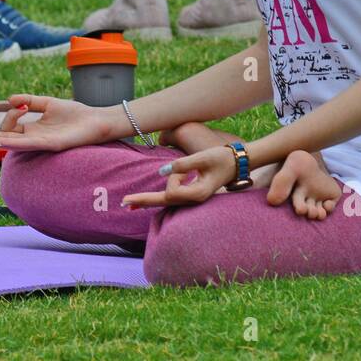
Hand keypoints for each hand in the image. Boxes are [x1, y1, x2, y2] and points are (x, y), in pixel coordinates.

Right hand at [0, 94, 113, 152]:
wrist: (96, 121)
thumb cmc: (75, 114)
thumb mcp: (49, 103)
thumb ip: (30, 100)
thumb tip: (9, 99)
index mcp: (33, 129)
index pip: (11, 126)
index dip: (9, 115)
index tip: (19, 104)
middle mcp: (34, 138)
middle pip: (6, 138)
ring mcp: (40, 143)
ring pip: (13, 144)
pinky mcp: (49, 145)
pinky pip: (28, 144)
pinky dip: (13, 142)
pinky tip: (1, 140)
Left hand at [120, 145, 238, 209]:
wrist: (238, 162)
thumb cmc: (222, 157)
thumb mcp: (203, 157)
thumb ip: (183, 164)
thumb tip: (161, 171)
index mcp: (198, 193)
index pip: (172, 192)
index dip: (172, 178)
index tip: (176, 168)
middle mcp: (194, 199)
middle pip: (164, 202)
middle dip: (143, 202)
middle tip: (123, 203)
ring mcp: (193, 198)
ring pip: (168, 198)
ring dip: (160, 190)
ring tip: (181, 171)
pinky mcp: (191, 194)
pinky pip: (172, 196)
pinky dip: (160, 196)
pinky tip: (146, 200)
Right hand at [266, 150, 341, 219]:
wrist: (313, 155)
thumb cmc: (298, 163)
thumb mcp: (289, 169)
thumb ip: (281, 182)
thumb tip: (272, 201)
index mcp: (297, 195)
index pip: (298, 205)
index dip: (300, 209)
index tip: (300, 209)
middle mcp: (308, 199)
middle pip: (309, 211)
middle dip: (310, 213)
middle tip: (310, 211)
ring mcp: (320, 197)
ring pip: (320, 212)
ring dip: (319, 214)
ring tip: (318, 212)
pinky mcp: (331, 195)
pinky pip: (331, 206)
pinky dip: (330, 208)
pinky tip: (327, 204)